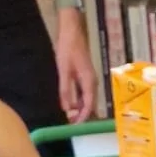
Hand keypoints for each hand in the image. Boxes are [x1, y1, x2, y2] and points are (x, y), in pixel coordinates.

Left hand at [55, 8, 95, 124]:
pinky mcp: (85, 75)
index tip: (75, 127)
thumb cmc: (68, 47)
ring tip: (69, 116)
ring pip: (87, 99)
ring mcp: (89, 78)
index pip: (89, 105)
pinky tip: (70, 103)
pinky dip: (78, 100)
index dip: (82, 117)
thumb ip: (65, 90)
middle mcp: (92, 82)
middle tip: (70, 124)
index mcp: (89, 81)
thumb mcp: (63, 69)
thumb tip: (66, 109)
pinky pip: (84, 92)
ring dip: (79, 108)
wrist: (71, 29)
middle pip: (90, 104)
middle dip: (81, 115)